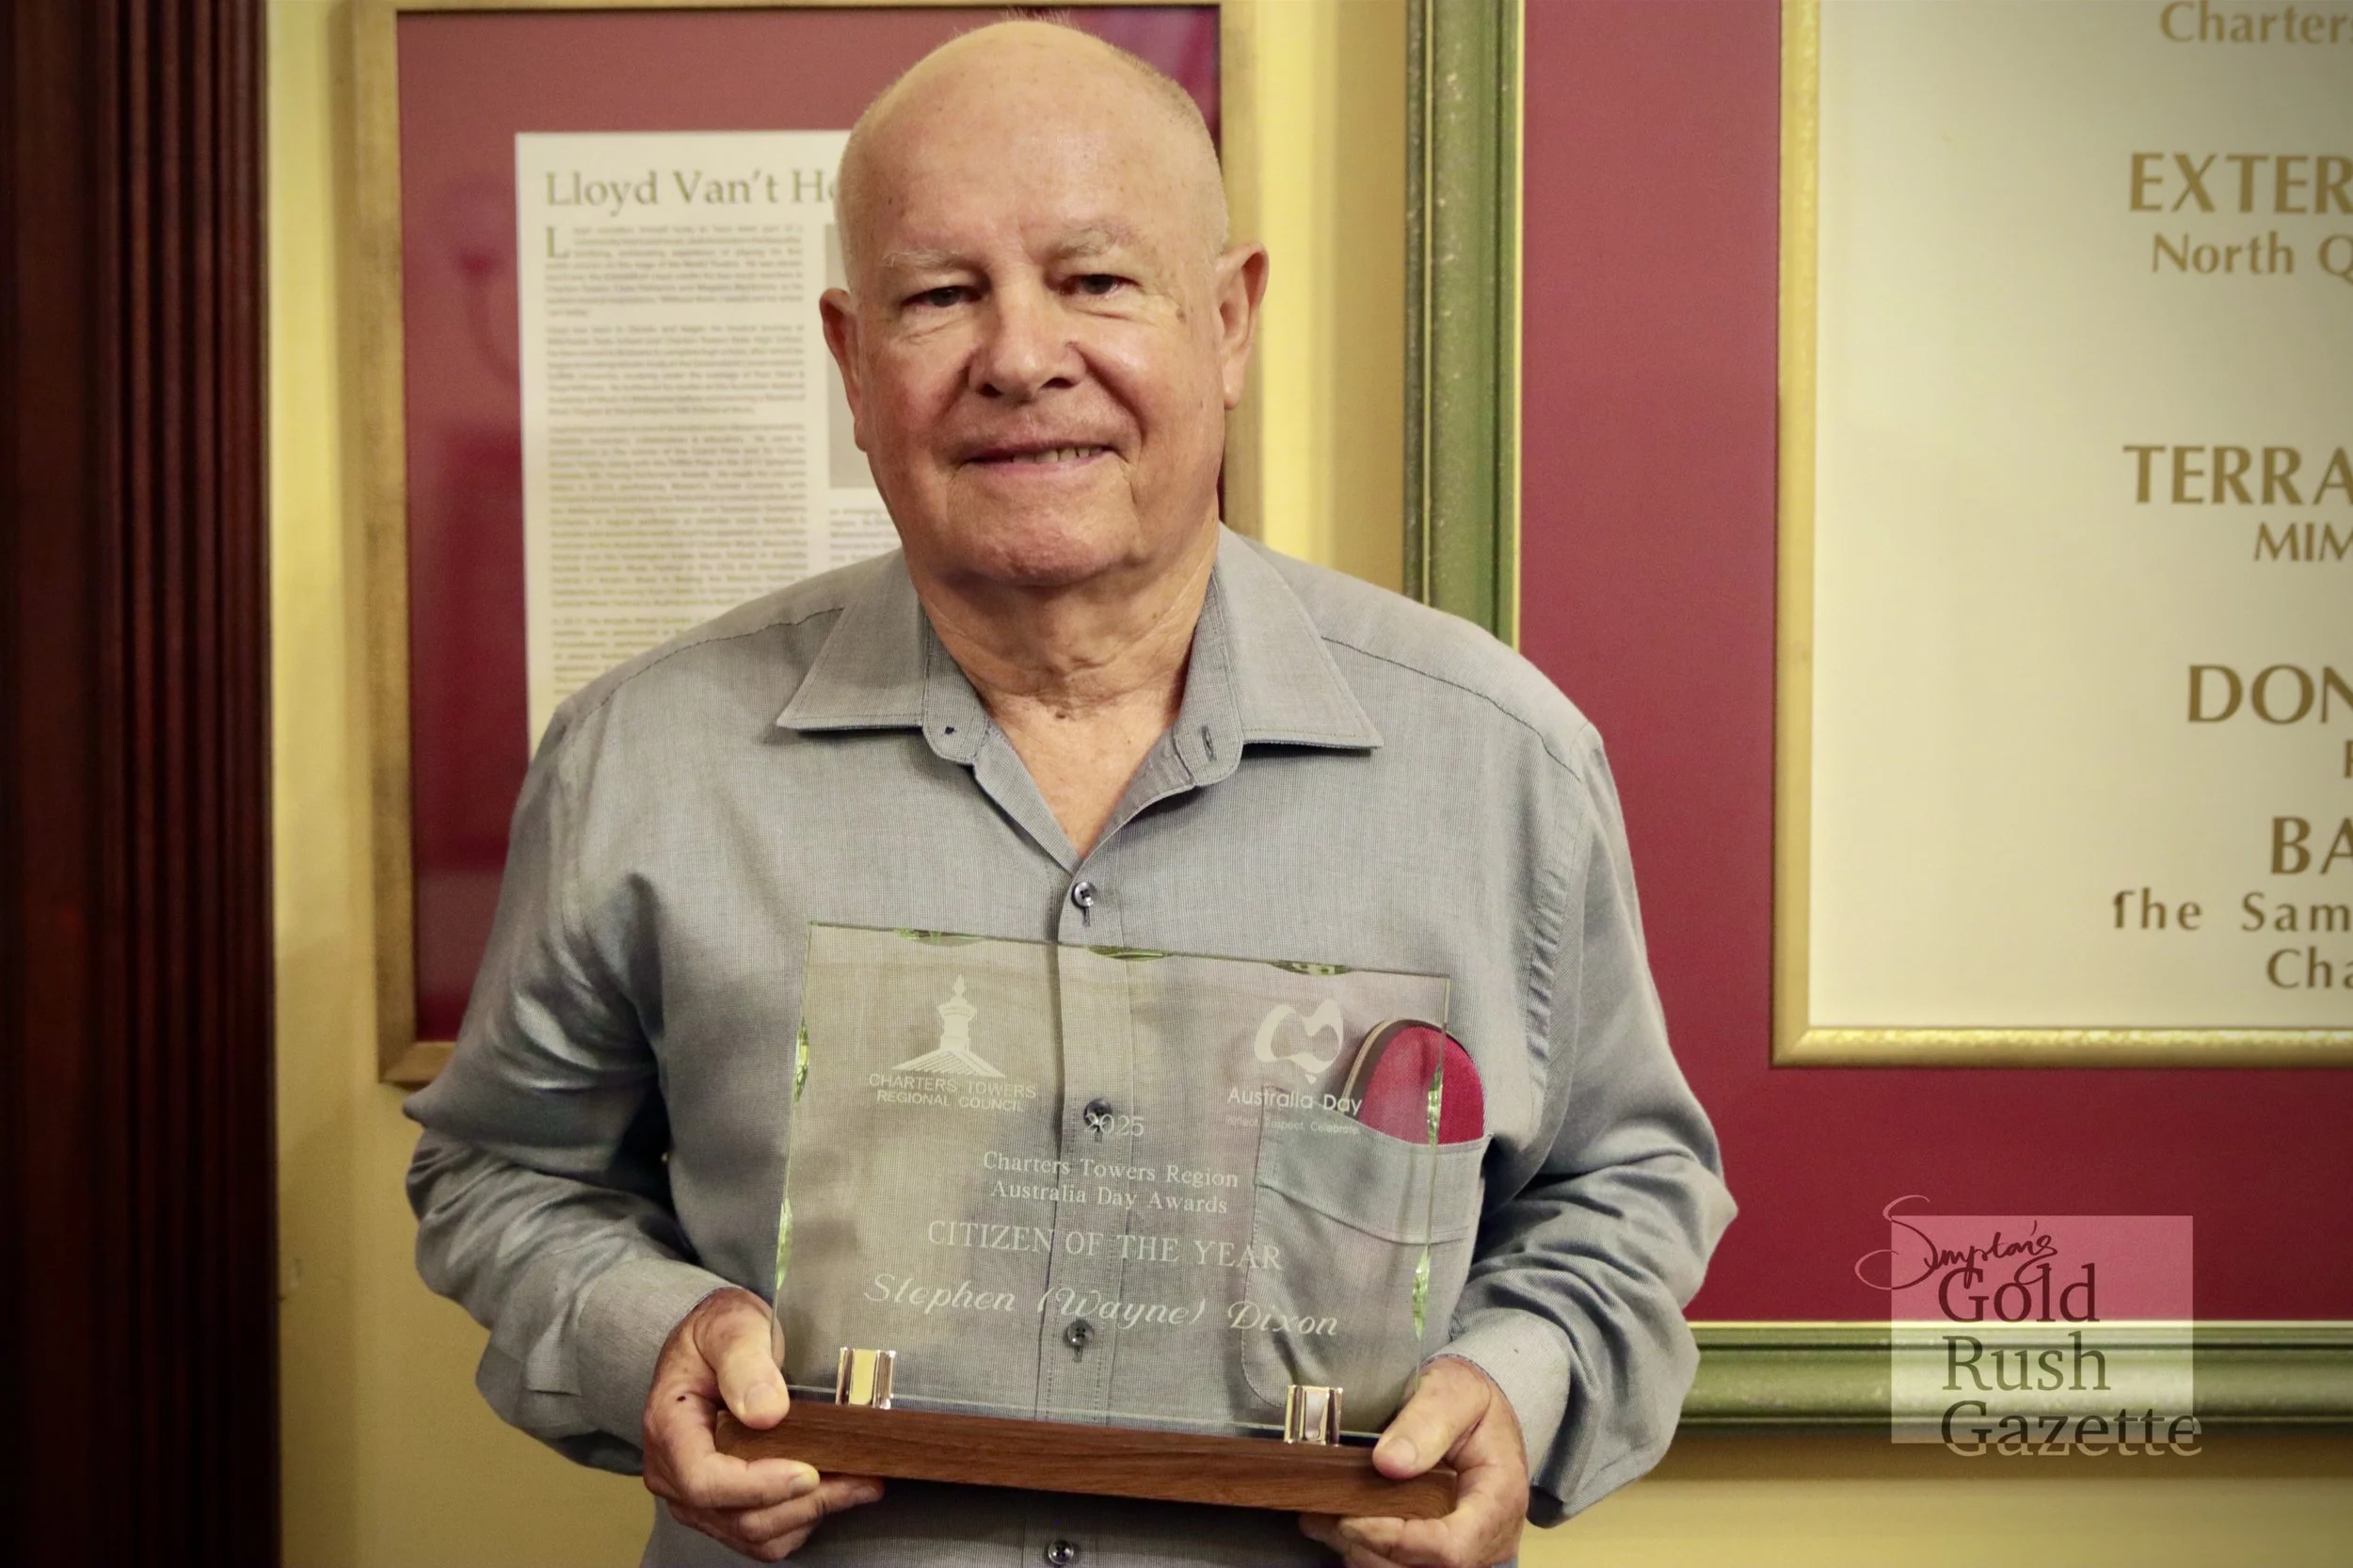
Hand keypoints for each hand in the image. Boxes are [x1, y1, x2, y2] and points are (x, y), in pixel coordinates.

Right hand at [640, 1287, 884, 1560]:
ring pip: (754, 1533)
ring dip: (809, 1514)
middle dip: (800, 1503)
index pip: (703, 1480)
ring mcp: (696, 1495)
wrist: (720, 1340)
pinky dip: (801, 1519)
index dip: (757, 1486)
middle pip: (735, 1516)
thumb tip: (766, 1413)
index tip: (808, 1472)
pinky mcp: (722, 1506)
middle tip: (857, 1476)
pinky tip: (833, 1489)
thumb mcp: (730, 1324)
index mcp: (669, 1425)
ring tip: (857, 1482)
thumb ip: (745, 1361)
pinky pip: (763, 1535)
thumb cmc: (721, 1330)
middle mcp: (674, 1471)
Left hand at [1299, 1356, 1528, 1567]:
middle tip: (1326, 1514)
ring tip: (1327, 1516)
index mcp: (1499, 1498)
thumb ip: (1427, 1421)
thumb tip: (1389, 1463)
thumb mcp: (1455, 1391)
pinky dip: (1366, 1550)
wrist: (1477, 1411)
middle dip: (1370, 1547)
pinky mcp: (1439, 1552)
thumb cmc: (1470, 1400)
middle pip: (1424, 1567)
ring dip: (1362, 1551)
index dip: (1398, 1541)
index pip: (1452, 1547)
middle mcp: (1487, 1538)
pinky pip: (1400, 1565)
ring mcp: (1466, 1550)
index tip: (1352, 1520)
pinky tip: (1341, 1523)